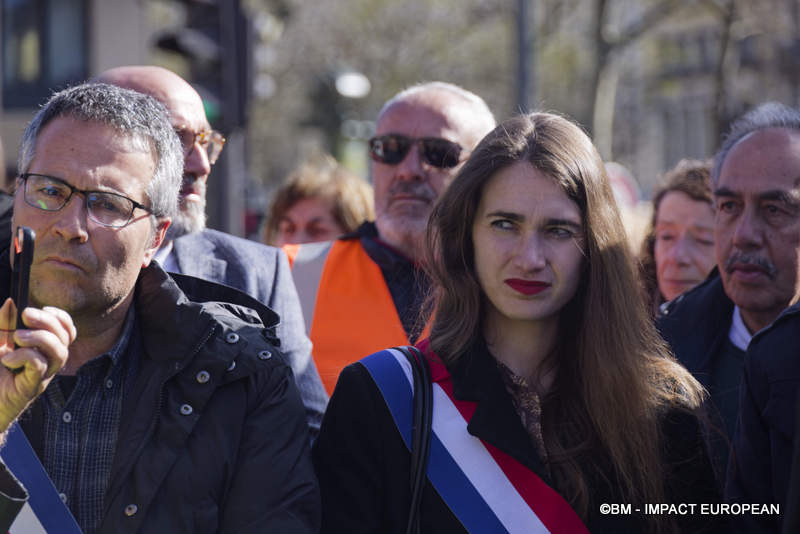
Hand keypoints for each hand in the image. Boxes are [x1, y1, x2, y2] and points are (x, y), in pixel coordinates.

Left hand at [0, 298, 75, 432]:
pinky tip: (8, 359)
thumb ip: (3, 324)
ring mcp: (41, 377)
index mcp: (43, 351)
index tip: (42, 309)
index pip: (67, 332)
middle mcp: (47, 364)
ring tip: (17, 338)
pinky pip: (39, 365)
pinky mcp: (30, 388)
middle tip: (26, 315)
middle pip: (66, 338)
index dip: (61, 318)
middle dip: (49, 322)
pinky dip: (24, 355)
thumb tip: (11, 302)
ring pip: (59, 352)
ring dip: (40, 338)